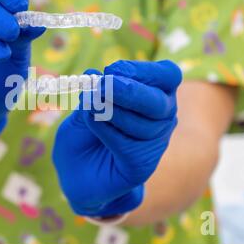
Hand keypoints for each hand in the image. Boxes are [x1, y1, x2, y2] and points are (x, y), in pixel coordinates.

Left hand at [52, 60, 181, 216]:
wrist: (75, 174)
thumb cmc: (84, 136)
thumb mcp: (83, 108)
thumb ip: (91, 94)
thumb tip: (93, 73)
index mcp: (153, 94)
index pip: (167, 76)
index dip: (144, 70)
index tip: (113, 69)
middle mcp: (161, 118)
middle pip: (161, 102)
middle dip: (132, 91)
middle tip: (106, 86)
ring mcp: (154, 143)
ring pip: (145, 125)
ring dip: (113, 112)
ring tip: (91, 108)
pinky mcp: (142, 165)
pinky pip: (129, 145)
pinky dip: (107, 132)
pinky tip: (93, 126)